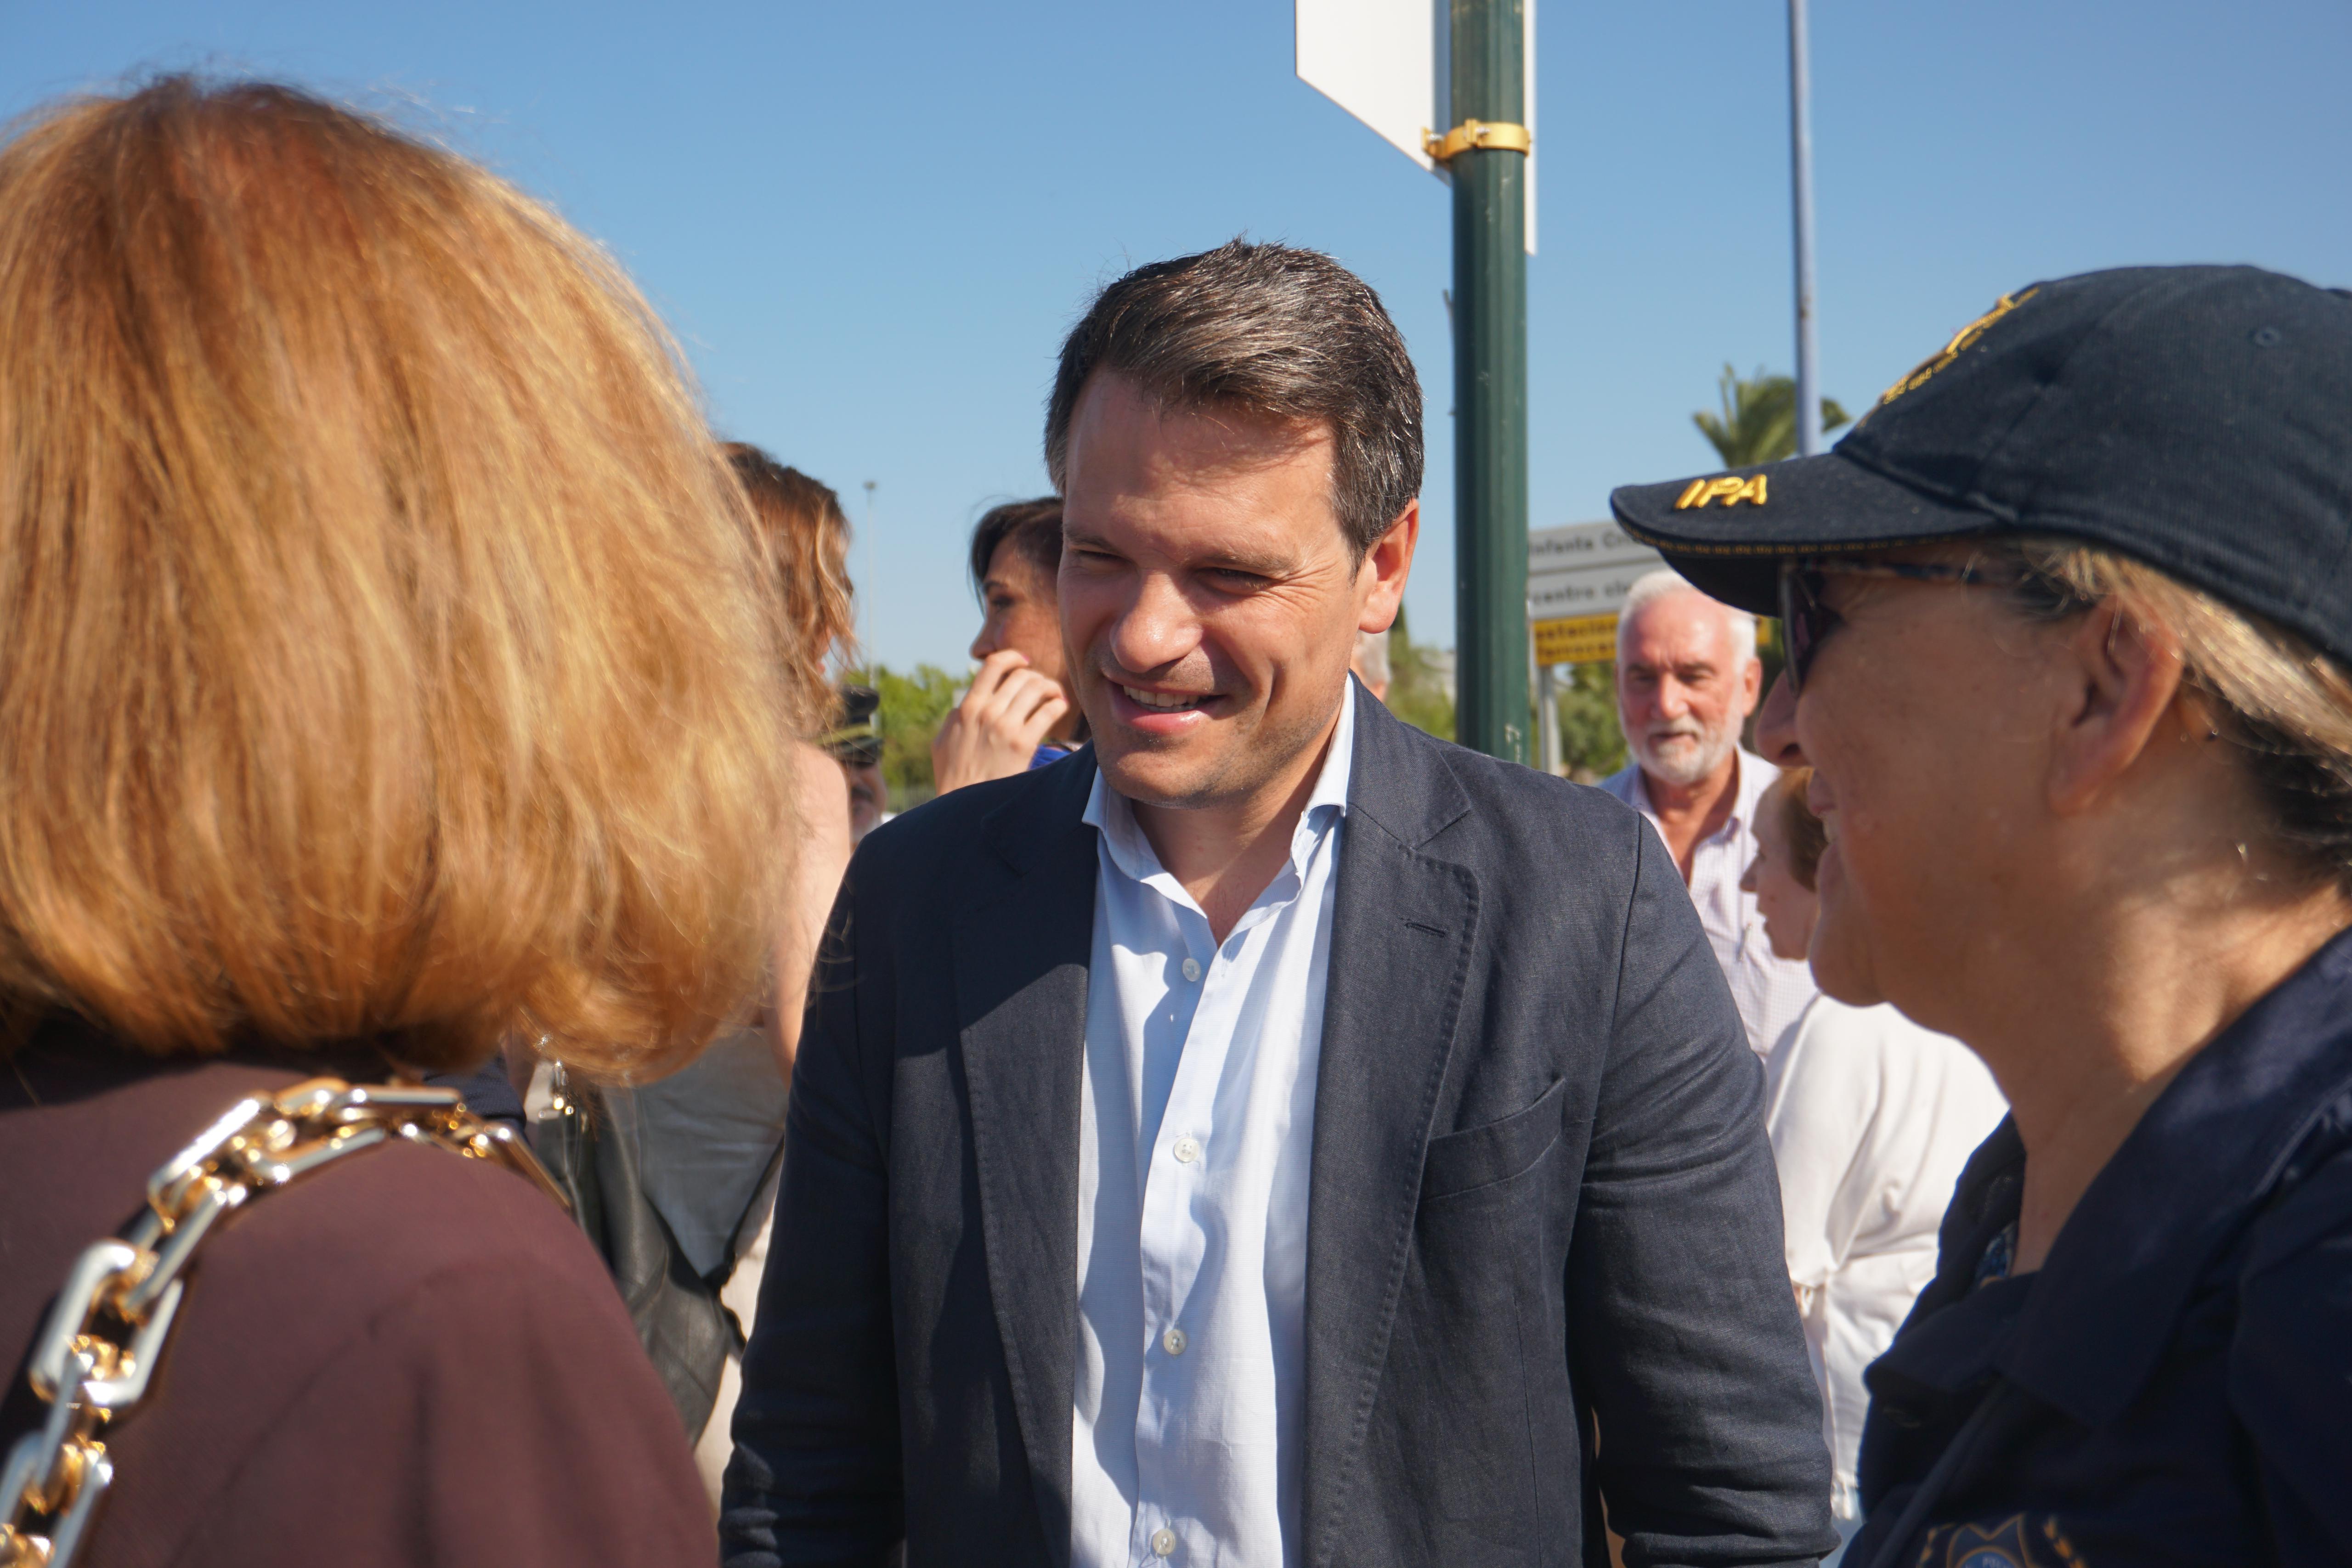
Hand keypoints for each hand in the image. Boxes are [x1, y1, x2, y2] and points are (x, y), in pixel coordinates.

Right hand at [931, 650, 1070, 794]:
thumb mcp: (943, 741)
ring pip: (1037, 687)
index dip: (1011, 657)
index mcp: (967, 708)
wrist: (964, 805)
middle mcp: (987, 712)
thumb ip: (955, 718)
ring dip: (1049, 686)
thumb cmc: (952, 776)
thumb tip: (964, 704)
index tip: (1022, 661)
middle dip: (1034, 676)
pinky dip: (1058, 703)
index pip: (992, 666)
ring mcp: (1006, 727)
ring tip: (1053, 694)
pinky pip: (1049, 711)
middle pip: (1021, 675)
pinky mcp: (1024, 744)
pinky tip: (1059, 707)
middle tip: (1041, 686)